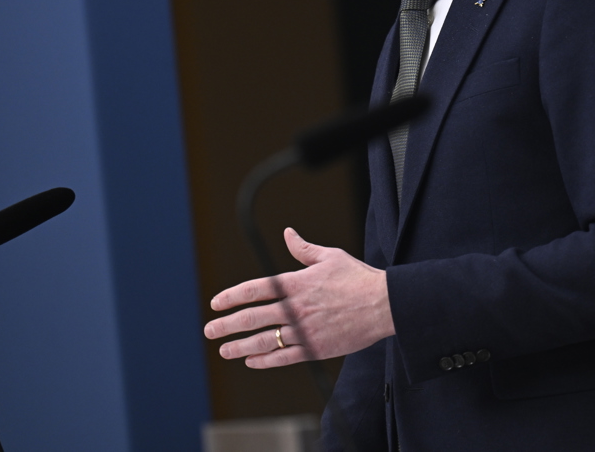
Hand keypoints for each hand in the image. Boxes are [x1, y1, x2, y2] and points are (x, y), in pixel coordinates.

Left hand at [203, 227, 394, 367]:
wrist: (384, 304)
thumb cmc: (359, 278)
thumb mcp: (331, 257)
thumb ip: (304, 250)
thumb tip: (288, 234)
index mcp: (297, 283)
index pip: (256, 289)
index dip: (232, 296)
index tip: (216, 302)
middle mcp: (296, 307)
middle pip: (253, 317)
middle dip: (227, 324)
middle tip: (210, 330)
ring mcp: (304, 330)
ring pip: (263, 341)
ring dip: (239, 346)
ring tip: (224, 350)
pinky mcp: (315, 348)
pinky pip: (283, 357)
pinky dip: (264, 360)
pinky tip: (251, 360)